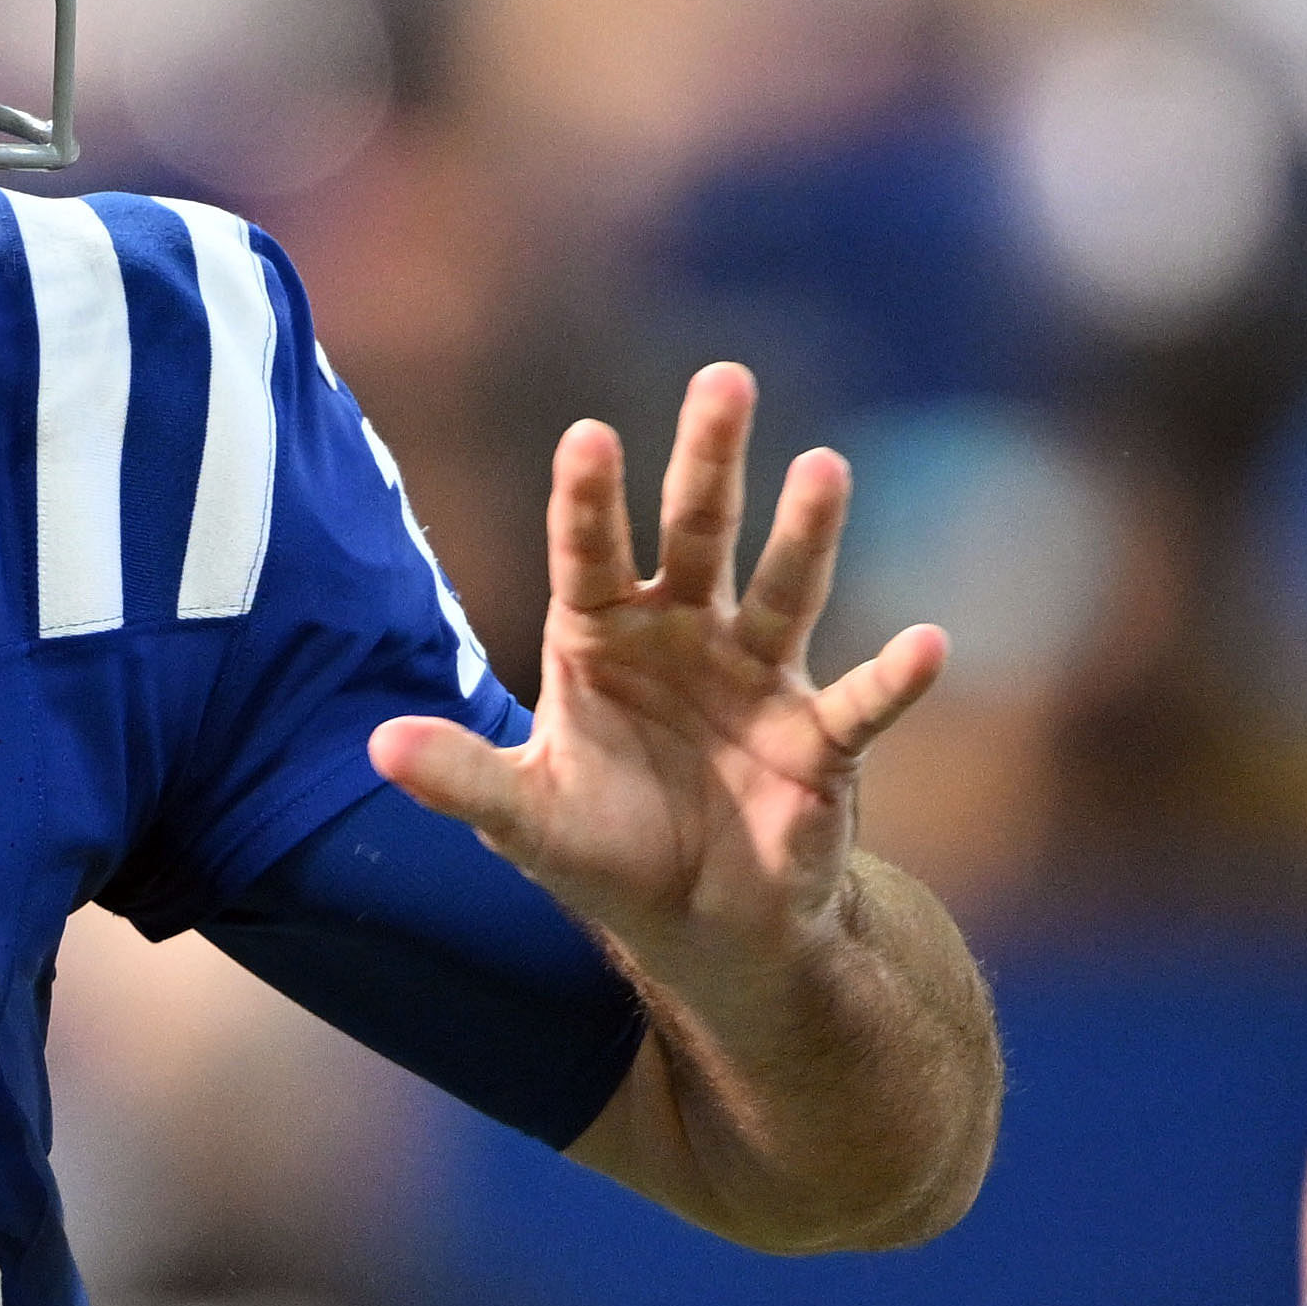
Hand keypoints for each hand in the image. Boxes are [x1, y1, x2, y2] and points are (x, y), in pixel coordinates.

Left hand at [368, 363, 945, 1003]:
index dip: (590, 501)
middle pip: (697, 534)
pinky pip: (864, 702)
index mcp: (603, 638)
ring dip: (807, 533)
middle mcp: (686, 634)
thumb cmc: (609, 850)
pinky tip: (930, 644)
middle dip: (709, 460)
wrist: (705, 926)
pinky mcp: (821, 738)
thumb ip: (462, 778)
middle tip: (725, 379)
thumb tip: (376, 748)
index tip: (588, 436)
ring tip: (823, 468)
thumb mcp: (527, 818)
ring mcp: (759, 677)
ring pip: (784, 590)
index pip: (591, 554)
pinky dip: (897, 678)